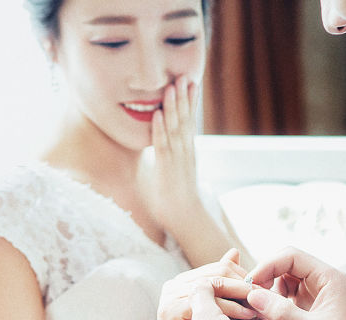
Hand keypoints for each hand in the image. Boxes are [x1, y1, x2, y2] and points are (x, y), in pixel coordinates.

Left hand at [151, 75, 201, 230]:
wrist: (185, 219)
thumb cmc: (175, 200)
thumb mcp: (170, 173)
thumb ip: (166, 159)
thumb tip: (156, 150)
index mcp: (185, 151)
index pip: (188, 122)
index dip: (188, 102)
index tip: (189, 82)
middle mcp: (184, 152)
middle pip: (184, 119)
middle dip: (183, 97)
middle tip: (184, 74)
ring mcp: (177, 159)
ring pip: (175, 129)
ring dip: (172, 107)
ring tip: (172, 86)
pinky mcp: (167, 169)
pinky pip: (163, 146)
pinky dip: (159, 129)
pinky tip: (156, 115)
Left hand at [170, 281, 275, 319]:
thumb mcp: (203, 315)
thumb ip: (204, 292)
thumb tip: (204, 279)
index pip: (203, 308)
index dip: (219, 293)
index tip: (233, 281)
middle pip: (224, 319)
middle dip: (241, 304)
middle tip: (253, 289)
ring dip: (255, 314)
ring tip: (266, 300)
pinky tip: (272, 317)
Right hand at [246, 247, 345, 319]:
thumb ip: (280, 312)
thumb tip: (252, 295)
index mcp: (329, 278)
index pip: (291, 257)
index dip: (268, 265)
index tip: (250, 284)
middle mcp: (323, 282)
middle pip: (286, 268)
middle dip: (267, 282)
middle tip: (252, 301)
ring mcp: (318, 296)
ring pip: (284, 286)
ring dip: (270, 300)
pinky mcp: (313, 311)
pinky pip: (288, 302)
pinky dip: (277, 312)